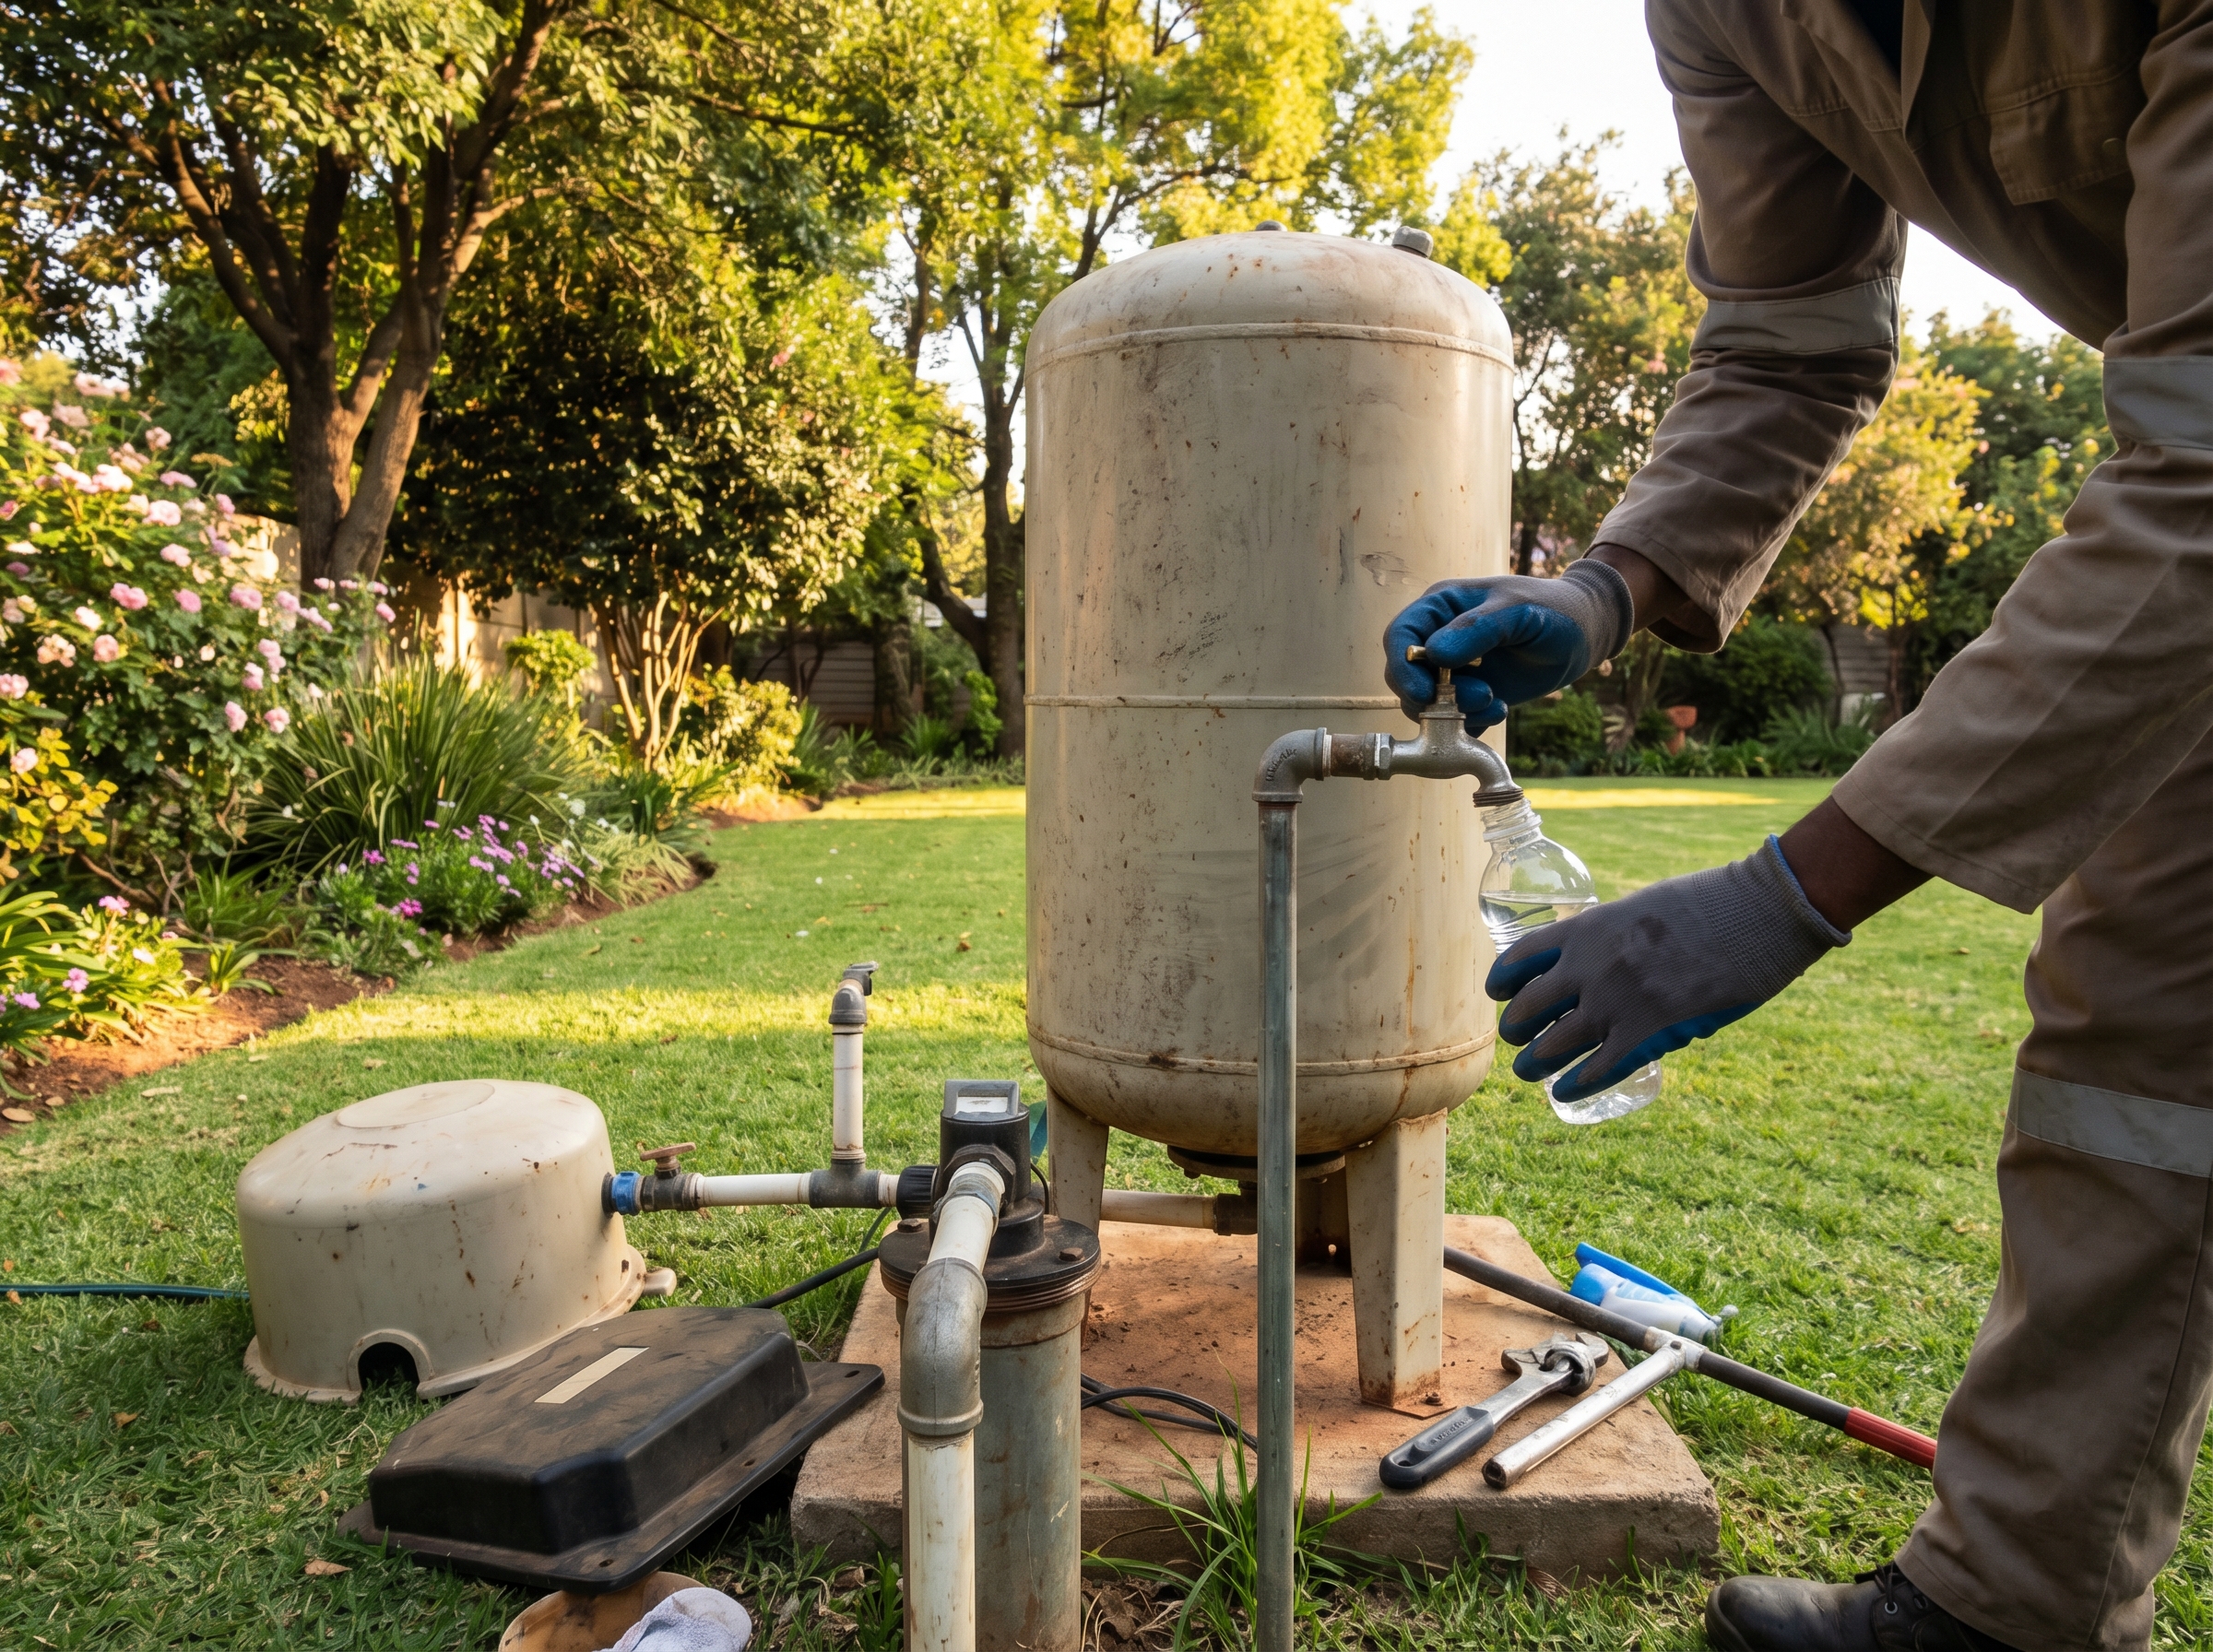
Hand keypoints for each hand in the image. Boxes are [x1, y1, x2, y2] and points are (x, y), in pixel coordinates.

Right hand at [1383, 560, 1633, 727]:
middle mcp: (1439, 639)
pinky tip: (1500, 710)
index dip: (1402, 666)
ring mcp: (1453, 670)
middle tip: (1479, 696)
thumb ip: (1477, 629)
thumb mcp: (1518, 611)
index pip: (1399, 636)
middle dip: (1432, 696)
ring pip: (1425, 702)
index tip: (1423, 693)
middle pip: (1405, 675)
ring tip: (1495, 702)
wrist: (1584, 634)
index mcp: (1441, 608)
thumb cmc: (1553, 610)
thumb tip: (1433, 654)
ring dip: (1453, 712)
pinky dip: (1468, 724)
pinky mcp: (1469, 695)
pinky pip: (1448, 720)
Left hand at [1486, 837, 1849, 1103]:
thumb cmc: (1711, 901)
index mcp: (1587, 927)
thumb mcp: (1643, 906)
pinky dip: (1575, 1086)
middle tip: (1517, 1037)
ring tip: (1528, 1071)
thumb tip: (1608, 969)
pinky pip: (1598, 1068)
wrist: (1760, 910)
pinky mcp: (1650, 1029)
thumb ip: (1617, 938)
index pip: (1520, 958)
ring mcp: (1617, 1000)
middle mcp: (1590, 965)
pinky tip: (1563, 1094)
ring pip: (1552, 1044)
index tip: (1498, 993)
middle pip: (1526, 1007)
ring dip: (1533, 1063)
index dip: (1502, 981)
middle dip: (1515, 1027)